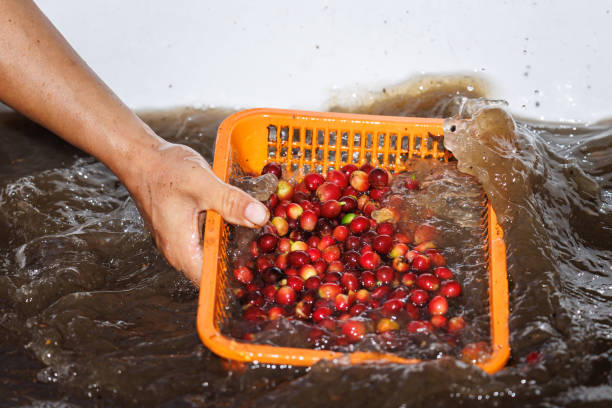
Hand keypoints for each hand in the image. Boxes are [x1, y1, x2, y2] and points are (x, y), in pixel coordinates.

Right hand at [126, 141, 269, 283]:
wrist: (142, 158)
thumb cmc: (165, 171)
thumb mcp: (204, 184)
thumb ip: (231, 202)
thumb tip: (259, 216)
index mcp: (182, 249)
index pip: (211, 280)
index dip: (236, 279)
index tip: (259, 270)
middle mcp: (178, 251)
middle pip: (212, 269)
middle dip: (238, 263)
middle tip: (264, 252)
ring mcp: (178, 242)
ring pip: (209, 255)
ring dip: (230, 248)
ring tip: (256, 239)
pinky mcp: (181, 230)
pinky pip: (205, 242)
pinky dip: (222, 236)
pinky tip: (237, 224)